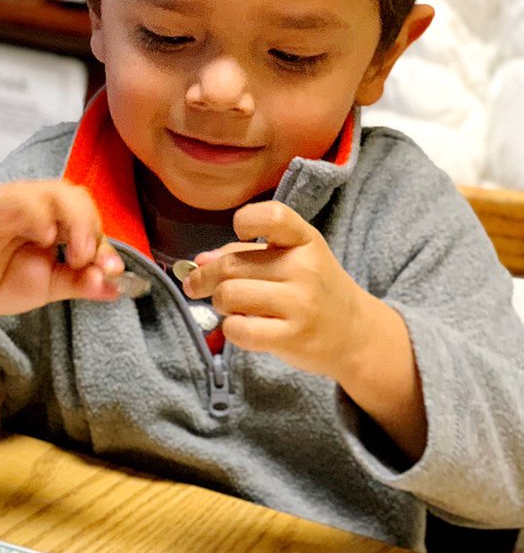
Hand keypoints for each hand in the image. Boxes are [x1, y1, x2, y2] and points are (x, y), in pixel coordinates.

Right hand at [0, 179, 123, 331]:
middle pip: (76, 196)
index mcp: (52, 216)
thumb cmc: (1, 285)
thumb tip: (118, 286)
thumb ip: (82, 282)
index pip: (87, 215)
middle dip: (91, 227)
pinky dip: (41, 215)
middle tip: (89, 260)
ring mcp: (13, 201)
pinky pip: (22, 199)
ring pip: (55, 192)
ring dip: (75, 222)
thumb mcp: (51, 285)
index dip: (104, 240)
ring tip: (75, 256)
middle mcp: (35, 203)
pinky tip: (46, 238)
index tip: (113, 270)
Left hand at [184, 200, 366, 381]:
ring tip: (229, 308)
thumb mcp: (293, 260)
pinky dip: (230, 329)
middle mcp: (304, 267)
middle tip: (197, 286)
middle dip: (204, 277)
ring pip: (230, 295)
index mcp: (305, 240)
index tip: (238, 233)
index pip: (272, 216)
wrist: (355, 334)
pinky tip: (240, 327)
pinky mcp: (292, 336)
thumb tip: (198, 261)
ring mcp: (300, 303)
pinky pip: (239, 330)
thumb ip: (246, 255)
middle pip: (231, 265)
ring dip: (219, 303)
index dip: (245, 221)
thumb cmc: (315, 292)